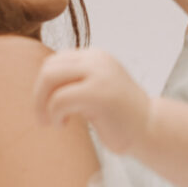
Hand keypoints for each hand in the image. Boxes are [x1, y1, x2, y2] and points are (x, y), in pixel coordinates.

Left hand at [34, 47, 152, 152]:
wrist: (150, 130)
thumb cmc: (119, 117)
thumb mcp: (95, 89)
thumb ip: (75, 81)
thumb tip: (40, 86)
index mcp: (95, 57)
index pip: (55, 61)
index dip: (45, 86)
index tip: (50, 108)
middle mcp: (97, 60)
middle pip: (48, 67)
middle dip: (38, 95)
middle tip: (42, 119)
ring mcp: (99, 74)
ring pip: (49, 78)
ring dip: (42, 104)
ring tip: (51, 122)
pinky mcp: (99, 93)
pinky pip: (60, 99)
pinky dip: (54, 114)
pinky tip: (63, 125)